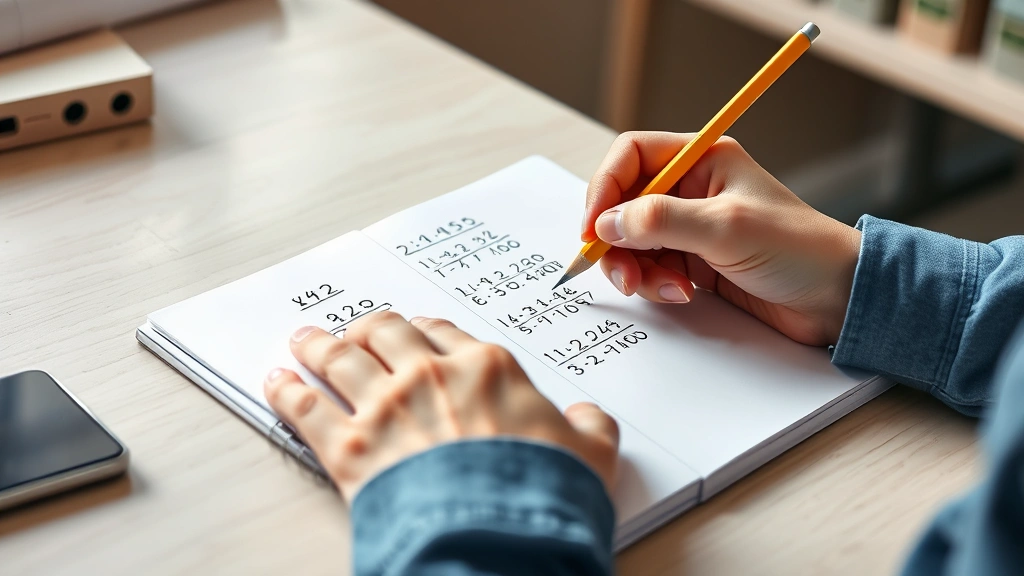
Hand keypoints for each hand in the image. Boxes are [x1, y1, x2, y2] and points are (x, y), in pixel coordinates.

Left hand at [263, 312, 618, 499]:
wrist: (500, 535)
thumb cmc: (543, 493)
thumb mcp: (592, 454)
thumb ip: (590, 427)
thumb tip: (588, 417)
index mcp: (486, 368)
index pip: (442, 332)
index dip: (421, 329)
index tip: (411, 330)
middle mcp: (429, 376)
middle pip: (383, 333)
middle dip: (365, 328)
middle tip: (354, 329)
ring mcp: (385, 408)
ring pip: (338, 359)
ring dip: (317, 345)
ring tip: (303, 338)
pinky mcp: (350, 450)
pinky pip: (305, 409)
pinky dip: (285, 391)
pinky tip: (276, 381)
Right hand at [582, 132, 860, 345]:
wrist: (837, 298)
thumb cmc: (799, 250)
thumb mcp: (725, 228)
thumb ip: (660, 221)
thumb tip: (605, 224)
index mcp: (703, 160)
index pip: (631, 157)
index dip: (605, 189)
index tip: (594, 228)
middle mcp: (692, 189)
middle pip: (623, 203)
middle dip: (615, 240)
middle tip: (622, 273)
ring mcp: (691, 227)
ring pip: (632, 241)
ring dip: (635, 268)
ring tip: (663, 289)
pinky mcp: (694, 262)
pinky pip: (651, 268)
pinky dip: (655, 284)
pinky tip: (682, 294)